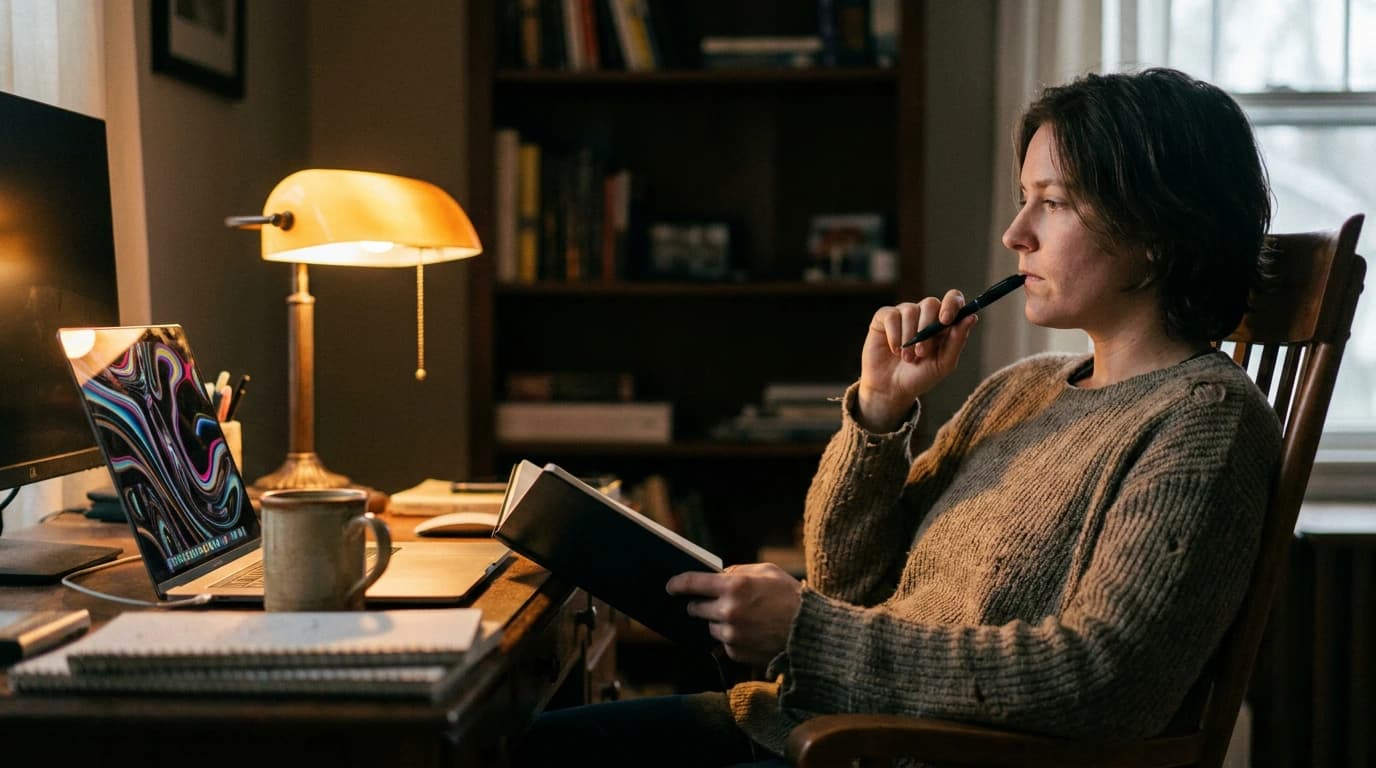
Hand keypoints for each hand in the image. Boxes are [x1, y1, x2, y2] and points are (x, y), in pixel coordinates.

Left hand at [665, 563, 801, 664]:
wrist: (811, 633)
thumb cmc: (790, 597)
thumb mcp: (767, 572)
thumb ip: (738, 571)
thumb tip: (716, 576)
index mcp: (734, 586)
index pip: (692, 584)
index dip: (677, 584)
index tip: (670, 586)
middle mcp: (728, 611)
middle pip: (696, 609)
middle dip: (700, 605)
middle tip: (711, 602)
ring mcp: (731, 635)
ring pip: (710, 627)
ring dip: (718, 622)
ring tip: (742, 618)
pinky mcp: (736, 653)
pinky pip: (724, 643)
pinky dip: (731, 638)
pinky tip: (750, 632)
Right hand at [857, 289, 976, 430]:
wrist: (892, 388)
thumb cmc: (920, 376)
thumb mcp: (944, 363)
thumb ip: (957, 340)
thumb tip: (972, 317)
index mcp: (944, 322)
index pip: (953, 299)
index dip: (951, 304)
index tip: (945, 320)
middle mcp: (925, 314)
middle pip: (931, 303)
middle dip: (927, 329)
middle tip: (921, 353)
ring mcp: (904, 314)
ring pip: (910, 310)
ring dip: (909, 337)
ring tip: (907, 358)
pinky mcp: (884, 318)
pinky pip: (891, 316)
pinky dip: (894, 335)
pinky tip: (895, 350)